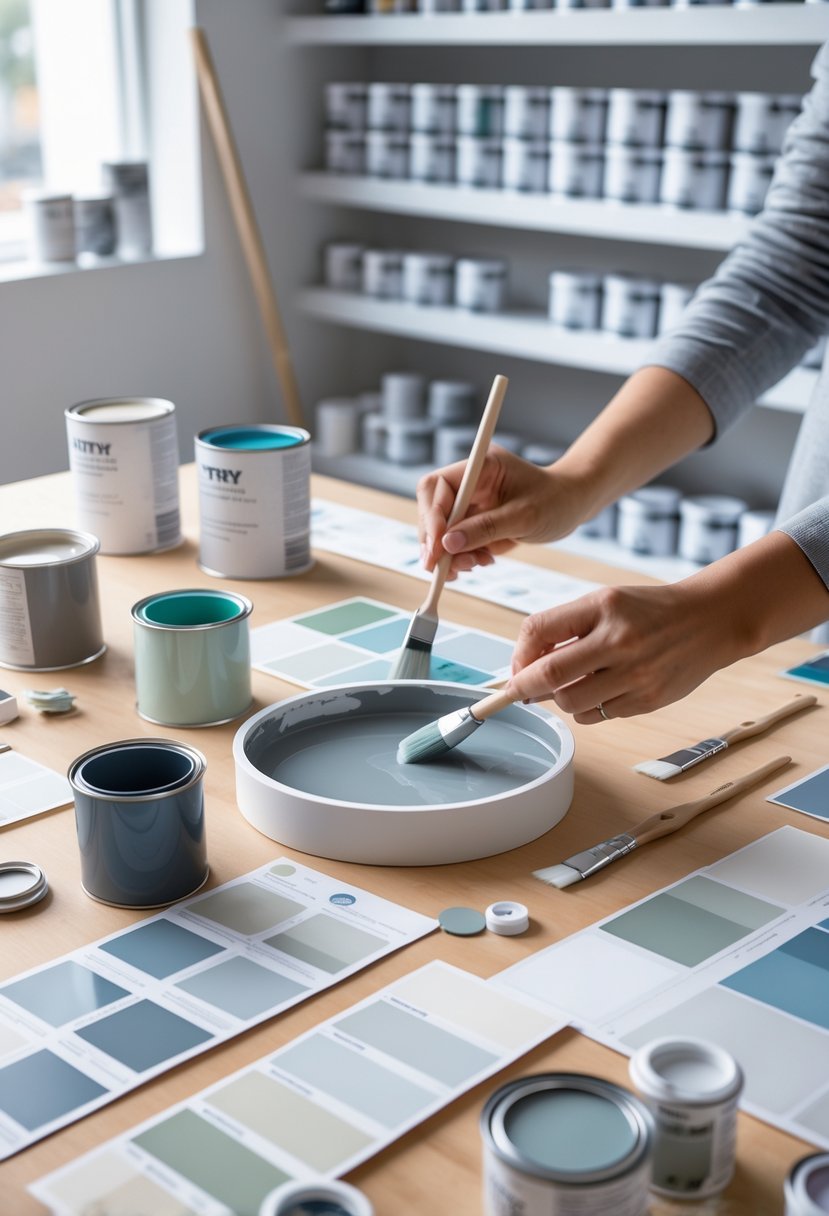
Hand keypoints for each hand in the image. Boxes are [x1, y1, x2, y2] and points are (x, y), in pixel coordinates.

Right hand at [416, 447, 588, 578]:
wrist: (573, 505)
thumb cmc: (556, 500)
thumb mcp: (525, 516)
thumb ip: (486, 528)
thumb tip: (447, 544)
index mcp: (479, 467)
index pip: (437, 487)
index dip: (432, 516)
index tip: (437, 546)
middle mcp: (469, 484)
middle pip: (431, 510)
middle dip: (435, 540)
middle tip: (442, 568)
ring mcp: (470, 504)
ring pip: (439, 531)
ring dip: (448, 554)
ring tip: (473, 565)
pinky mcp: (474, 523)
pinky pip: (454, 543)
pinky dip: (460, 558)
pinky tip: (480, 562)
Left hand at [506, 581, 735, 722]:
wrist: (710, 620)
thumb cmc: (650, 610)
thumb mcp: (606, 602)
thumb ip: (566, 628)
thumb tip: (525, 667)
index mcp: (603, 607)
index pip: (538, 630)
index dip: (517, 655)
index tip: (514, 668)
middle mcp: (618, 640)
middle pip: (549, 675)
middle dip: (524, 687)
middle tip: (517, 692)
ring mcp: (635, 673)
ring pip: (570, 702)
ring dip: (558, 699)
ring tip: (569, 686)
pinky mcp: (647, 700)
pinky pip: (597, 715)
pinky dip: (586, 709)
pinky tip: (598, 692)